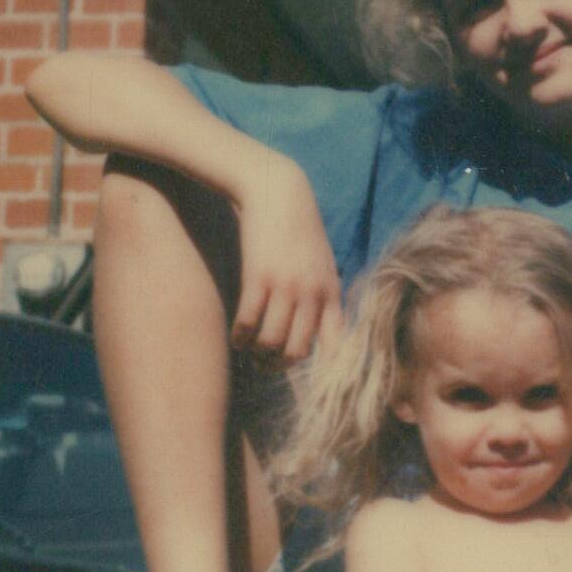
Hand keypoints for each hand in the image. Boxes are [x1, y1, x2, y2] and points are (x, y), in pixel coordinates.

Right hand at [227, 150, 343, 359]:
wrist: (279, 192)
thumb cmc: (301, 230)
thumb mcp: (323, 263)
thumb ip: (323, 296)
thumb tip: (319, 332)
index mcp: (331, 293)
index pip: (335, 346)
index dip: (324, 370)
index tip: (308, 379)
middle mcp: (312, 294)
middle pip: (297, 352)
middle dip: (280, 366)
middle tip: (266, 365)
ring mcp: (285, 287)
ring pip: (271, 342)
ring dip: (257, 354)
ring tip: (250, 352)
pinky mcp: (258, 278)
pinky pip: (248, 322)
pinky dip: (240, 336)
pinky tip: (236, 337)